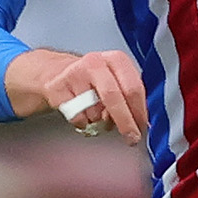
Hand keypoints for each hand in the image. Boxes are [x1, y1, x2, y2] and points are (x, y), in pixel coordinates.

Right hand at [6, 47, 145, 144]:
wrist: (55, 72)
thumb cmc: (92, 79)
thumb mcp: (115, 78)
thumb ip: (130, 95)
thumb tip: (142, 121)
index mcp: (116, 59)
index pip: (133, 87)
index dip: (139, 111)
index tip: (142, 127)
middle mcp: (95, 63)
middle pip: (114, 98)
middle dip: (125, 123)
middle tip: (131, 138)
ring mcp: (75, 74)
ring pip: (95, 111)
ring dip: (100, 121)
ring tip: (97, 113)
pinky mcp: (58, 88)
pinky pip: (78, 117)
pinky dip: (83, 121)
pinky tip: (82, 111)